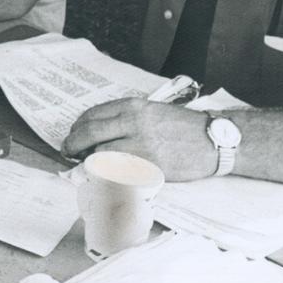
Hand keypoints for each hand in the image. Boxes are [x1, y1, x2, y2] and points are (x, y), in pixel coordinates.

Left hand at [61, 98, 216, 179]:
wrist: (214, 140)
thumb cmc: (183, 126)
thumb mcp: (152, 111)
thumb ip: (126, 118)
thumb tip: (98, 132)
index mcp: (133, 107)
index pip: (92, 115)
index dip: (78, 127)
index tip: (73, 135)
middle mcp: (133, 123)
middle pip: (89, 133)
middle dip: (73, 144)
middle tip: (68, 151)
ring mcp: (140, 145)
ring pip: (100, 154)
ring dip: (88, 161)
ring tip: (86, 165)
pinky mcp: (149, 166)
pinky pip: (118, 172)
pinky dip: (106, 174)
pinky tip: (104, 176)